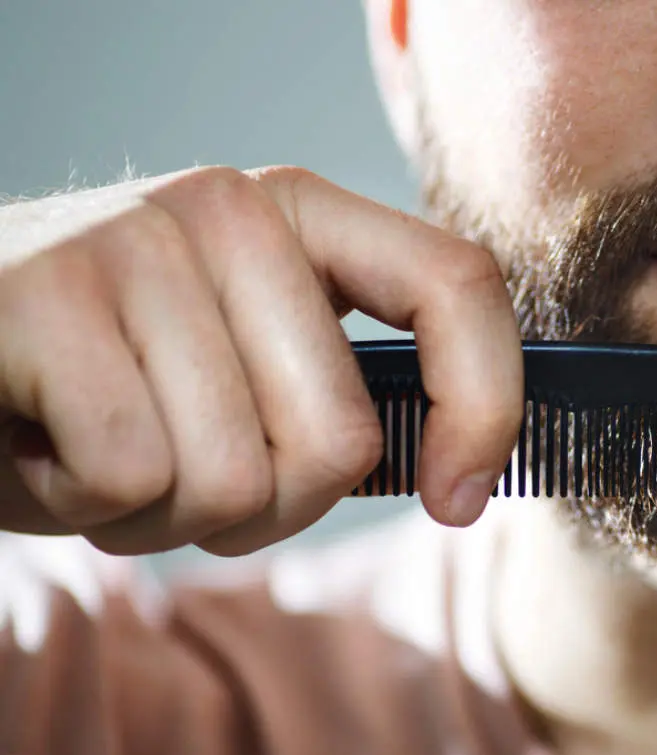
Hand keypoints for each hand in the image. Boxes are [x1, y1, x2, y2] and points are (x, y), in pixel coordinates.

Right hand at [0, 166, 522, 554]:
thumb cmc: (112, 386)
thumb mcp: (249, 374)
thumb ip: (346, 398)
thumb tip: (468, 482)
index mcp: (303, 218)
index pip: (458, 284)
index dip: (486, 407)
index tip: (459, 500)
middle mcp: (230, 211)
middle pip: (339, 441)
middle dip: (266, 507)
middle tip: (183, 470)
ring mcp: (134, 243)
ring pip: (233, 480)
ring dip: (167, 515)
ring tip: (103, 452)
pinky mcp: (44, 300)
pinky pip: (133, 475)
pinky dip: (87, 504)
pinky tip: (46, 449)